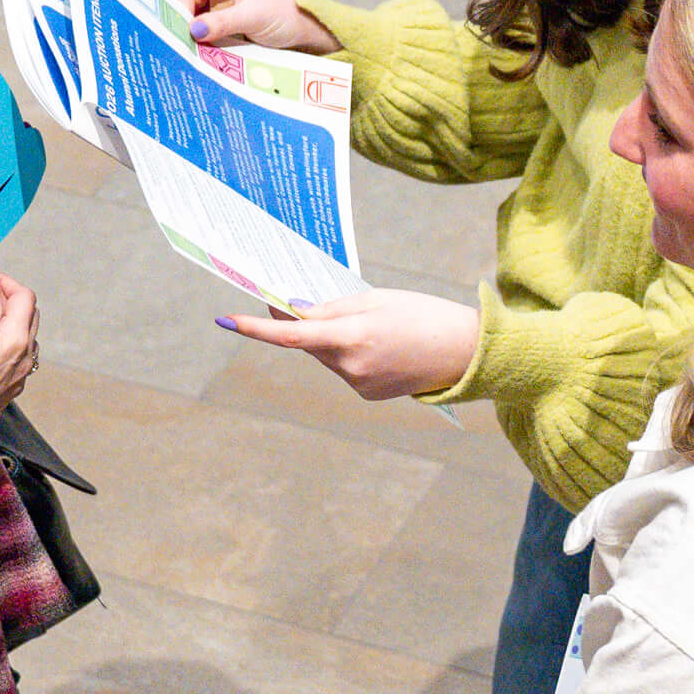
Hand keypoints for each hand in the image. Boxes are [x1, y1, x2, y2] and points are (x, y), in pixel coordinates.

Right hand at [0, 270, 39, 482]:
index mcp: (16, 341)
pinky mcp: (10, 388)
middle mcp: (25, 359)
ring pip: (22, 334)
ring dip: (4, 320)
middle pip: (28, 314)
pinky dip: (1, 341)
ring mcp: (20, 376)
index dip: (3, 281)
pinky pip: (15, 355)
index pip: (24, 296)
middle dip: (5, 299)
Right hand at [177, 0, 337, 54]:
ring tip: (197, 42)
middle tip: (195, 27)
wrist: (297, 35)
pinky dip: (195, 40)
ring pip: (186, 14)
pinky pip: (196, 31)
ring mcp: (212, 8)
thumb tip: (194, 29)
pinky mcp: (213, 28)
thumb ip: (225, 21)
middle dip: (187, 7)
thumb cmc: (283, 14)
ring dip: (189, 27)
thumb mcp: (255, 15)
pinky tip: (199, 49)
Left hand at [217, 289, 477, 400]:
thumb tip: (296, 311)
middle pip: (308, 342)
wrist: (467, 353)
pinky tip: (381, 347)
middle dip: (305, 323)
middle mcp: (350, 367)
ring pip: (326, 357)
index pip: (292, 333)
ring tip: (372, 327)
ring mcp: (359, 385)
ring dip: (332, 340)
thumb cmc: (425, 315)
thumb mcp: (377, 299)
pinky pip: (345, 370)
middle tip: (304, 299)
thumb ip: (332, 307)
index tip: (227, 319)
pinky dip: (351, 356)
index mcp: (352, 336)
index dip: (257, 326)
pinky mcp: (368, 395)